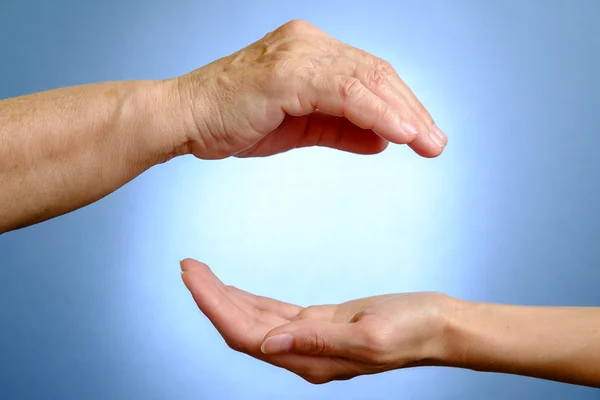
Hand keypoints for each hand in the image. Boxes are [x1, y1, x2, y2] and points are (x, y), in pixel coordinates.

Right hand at [172, 20, 446, 159]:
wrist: (185, 119)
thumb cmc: (234, 120)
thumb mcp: (300, 127)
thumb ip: (342, 129)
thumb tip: (382, 140)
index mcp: (311, 52)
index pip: (369, 75)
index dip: (400, 104)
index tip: (423, 133)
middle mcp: (308, 44)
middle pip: (375, 73)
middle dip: (410, 109)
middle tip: (435, 142)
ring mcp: (297, 54)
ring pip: (365, 80)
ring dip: (402, 113)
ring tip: (427, 142)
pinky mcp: (286, 72)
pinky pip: (344, 92)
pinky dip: (376, 113)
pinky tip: (400, 134)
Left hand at [180, 258, 452, 383]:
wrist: (440, 326)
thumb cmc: (414, 329)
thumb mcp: (369, 334)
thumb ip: (318, 341)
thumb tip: (268, 344)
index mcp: (311, 360)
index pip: (247, 336)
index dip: (216, 308)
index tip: (193, 278)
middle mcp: (303, 354)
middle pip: (243, 328)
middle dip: (211, 298)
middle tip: (187, 266)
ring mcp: (310, 339)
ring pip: (255, 321)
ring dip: (225, 297)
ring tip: (200, 272)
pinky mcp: (320, 324)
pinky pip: (275, 313)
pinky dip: (250, 299)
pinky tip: (236, 290)